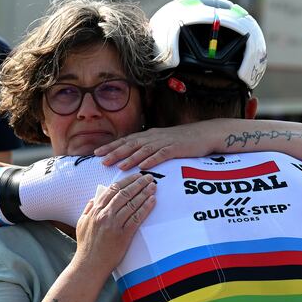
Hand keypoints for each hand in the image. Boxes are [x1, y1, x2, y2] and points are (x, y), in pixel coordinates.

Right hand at [72, 173, 155, 272]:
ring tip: (153, 186)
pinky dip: (145, 208)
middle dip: (138, 183)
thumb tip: (94, 198)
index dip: (126, 180)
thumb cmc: (86, 246)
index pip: (112, 189)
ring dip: (144, 193)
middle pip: (124, 194)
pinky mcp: (123, 236)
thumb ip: (88, 209)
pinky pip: (136, 218)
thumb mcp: (81, 223)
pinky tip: (152, 201)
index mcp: (95, 210)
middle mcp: (104, 215)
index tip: (136, 176)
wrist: (89, 265)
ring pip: (131, 204)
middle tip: (148, 177)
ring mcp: (114, 225)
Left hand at [96, 123, 224, 169]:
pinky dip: (151, 160)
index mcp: (149, 135)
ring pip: (143, 150)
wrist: (204, 134)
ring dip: (130, 158)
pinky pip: (161, 155)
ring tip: (118, 165)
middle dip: (115, 151)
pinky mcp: (176, 148)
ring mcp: (164, 142)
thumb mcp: (162, 141)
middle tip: (100, 159)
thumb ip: (149, 147)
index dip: (112, 146)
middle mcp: (154, 137)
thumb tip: (134, 157)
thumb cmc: (183, 140)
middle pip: (130, 144)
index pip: (126, 140)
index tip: (97, 152)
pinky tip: (143, 167)